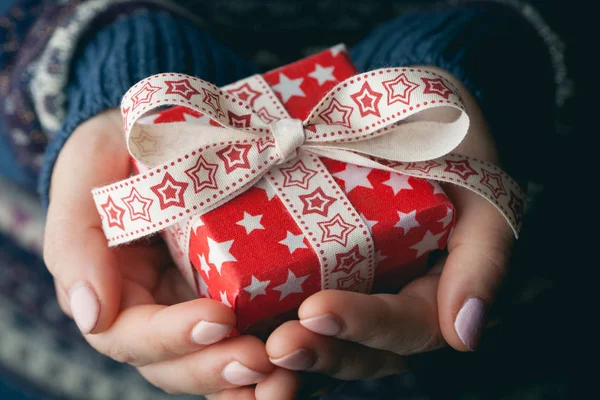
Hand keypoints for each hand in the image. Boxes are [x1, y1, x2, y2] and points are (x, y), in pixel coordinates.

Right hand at [43, 109, 297, 397]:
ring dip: (245, 380)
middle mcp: (155, 310)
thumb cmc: (114, 154)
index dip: (171, 337)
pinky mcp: (234, 294)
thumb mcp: (84, 179)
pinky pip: (245, 338)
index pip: (131, 335)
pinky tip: (292, 369)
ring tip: (283, 375)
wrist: (158, 134)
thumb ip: (76, 242)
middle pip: (176, 364)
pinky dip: (265, 365)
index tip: (218, 320)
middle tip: (259, 360)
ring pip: (212, 362)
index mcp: (114, 291)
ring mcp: (196, 306)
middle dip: (214, 367)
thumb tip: (90, 316)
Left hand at [265, 66, 513, 379]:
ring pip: (327, 341)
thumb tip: (465, 336)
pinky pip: (292, 310)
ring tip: (250, 346)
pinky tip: (235, 328)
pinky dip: (265, 326)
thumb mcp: (480, 188)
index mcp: (434, 288)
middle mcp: (390, 298)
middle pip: (361, 350)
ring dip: (292, 348)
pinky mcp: (314, 269)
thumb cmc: (451, 142)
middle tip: (278, 344)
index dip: (365, 324)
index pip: (406, 325)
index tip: (317, 310)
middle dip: (322, 351)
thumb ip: (484, 257)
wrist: (409, 105)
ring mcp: (352, 287)